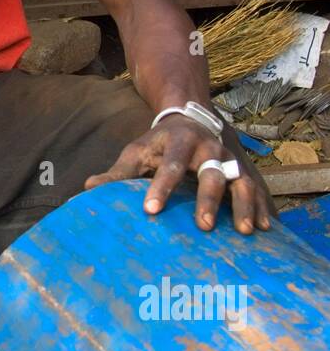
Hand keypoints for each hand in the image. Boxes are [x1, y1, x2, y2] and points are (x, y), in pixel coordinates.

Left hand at [84, 114, 273, 232]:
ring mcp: (230, 160)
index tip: (150, 210)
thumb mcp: (136, 153)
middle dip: (209, 199)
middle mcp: (209, 149)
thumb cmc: (158, 144)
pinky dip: (262, 208)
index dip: (161, 187)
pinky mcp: (243, 171)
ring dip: (243, 206)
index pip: (170, 165)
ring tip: (245, 232)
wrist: (190, 118)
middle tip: (203, 226)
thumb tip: (84, 191)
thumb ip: (116, 174)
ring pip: (241, 181)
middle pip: (212, 173)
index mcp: (179, 142)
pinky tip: (266, 229)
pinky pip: (257, 189)